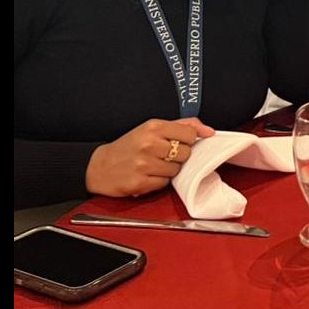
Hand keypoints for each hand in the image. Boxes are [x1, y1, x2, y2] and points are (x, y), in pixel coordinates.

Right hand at [85, 117, 214, 197]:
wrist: (99, 166)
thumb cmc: (129, 146)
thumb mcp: (151, 129)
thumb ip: (182, 125)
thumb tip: (210, 131)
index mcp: (153, 127)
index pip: (189, 133)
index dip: (187, 140)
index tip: (178, 142)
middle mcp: (149, 144)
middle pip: (185, 153)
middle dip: (178, 156)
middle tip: (162, 155)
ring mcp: (144, 164)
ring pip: (176, 170)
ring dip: (168, 170)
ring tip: (153, 165)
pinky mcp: (140, 182)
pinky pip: (165, 183)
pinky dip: (159, 181)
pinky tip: (147, 175)